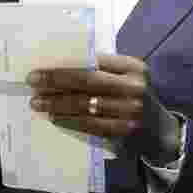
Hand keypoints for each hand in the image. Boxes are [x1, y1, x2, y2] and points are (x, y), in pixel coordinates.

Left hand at [27, 53, 182, 163]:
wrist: (159, 130)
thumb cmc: (132, 98)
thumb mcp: (126, 78)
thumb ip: (102, 70)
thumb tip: (59, 66)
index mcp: (133, 67)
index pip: (94, 61)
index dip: (66, 65)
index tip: (42, 67)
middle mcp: (134, 87)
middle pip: (87, 81)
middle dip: (56, 81)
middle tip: (33, 82)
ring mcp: (130, 111)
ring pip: (85, 105)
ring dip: (57, 104)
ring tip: (38, 103)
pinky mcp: (123, 131)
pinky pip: (89, 125)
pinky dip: (68, 120)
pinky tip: (54, 117)